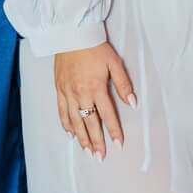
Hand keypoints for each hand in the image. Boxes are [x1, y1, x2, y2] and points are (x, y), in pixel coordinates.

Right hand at [54, 41, 135, 159]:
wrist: (72, 35)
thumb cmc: (96, 48)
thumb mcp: (114, 63)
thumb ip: (124, 84)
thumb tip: (133, 103)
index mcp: (96, 87)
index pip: (107, 114)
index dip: (114, 130)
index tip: (118, 144)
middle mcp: (81, 93)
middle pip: (89, 122)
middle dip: (96, 141)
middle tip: (100, 157)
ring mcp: (68, 93)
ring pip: (74, 121)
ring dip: (81, 138)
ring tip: (87, 151)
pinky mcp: (59, 89)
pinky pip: (61, 112)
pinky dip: (66, 124)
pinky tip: (70, 134)